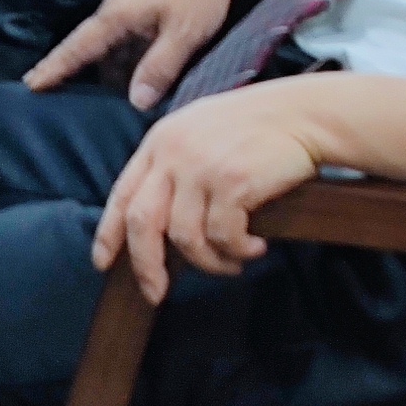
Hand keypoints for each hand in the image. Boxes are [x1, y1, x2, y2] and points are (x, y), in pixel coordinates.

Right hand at [29, 0, 246, 109]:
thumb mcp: (185, 32)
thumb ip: (159, 67)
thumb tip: (136, 102)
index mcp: (118, 14)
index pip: (78, 47)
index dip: (55, 67)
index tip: (31, 85)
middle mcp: (116, 9)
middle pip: (89, 48)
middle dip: (72, 71)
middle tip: (54, 95)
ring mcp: (129, 5)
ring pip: (111, 45)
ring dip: (109, 69)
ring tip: (104, 96)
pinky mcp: (143, 4)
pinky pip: (126, 37)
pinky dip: (126, 58)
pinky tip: (136, 73)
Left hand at [93, 92, 322, 302]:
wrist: (302, 113)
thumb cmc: (254, 127)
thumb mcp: (197, 132)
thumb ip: (172, 166)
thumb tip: (156, 221)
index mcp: (159, 142)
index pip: (121, 195)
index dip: (108, 235)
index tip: (102, 264)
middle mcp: (173, 155)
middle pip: (142, 223)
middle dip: (145, 265)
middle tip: (156, 292)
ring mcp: (201, 168)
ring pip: (186, 238)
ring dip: (209, 262)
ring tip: (232, 263)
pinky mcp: (232, 183)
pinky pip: (223, 237)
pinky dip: (237, 252)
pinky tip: (254, 248)